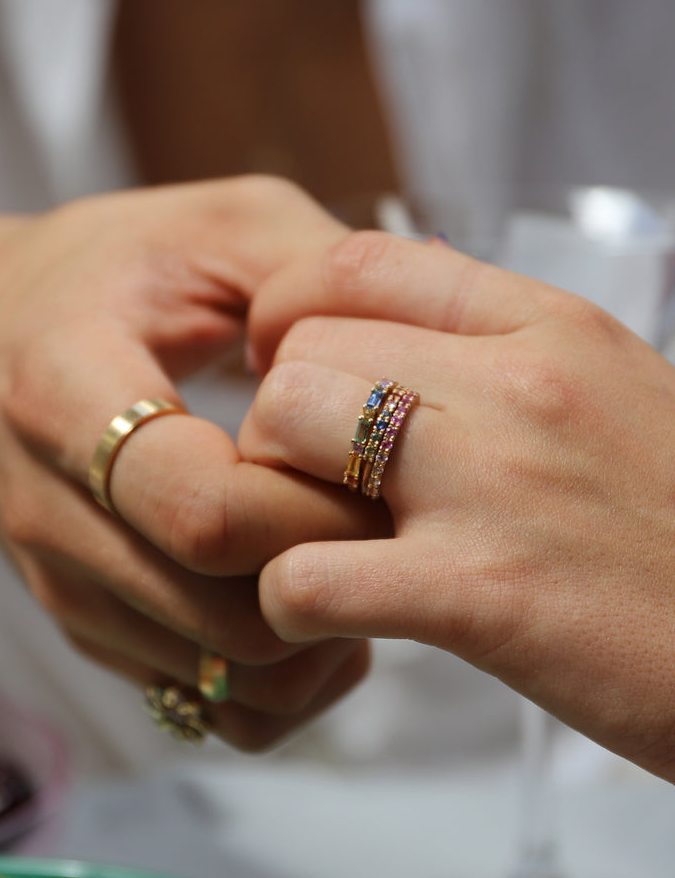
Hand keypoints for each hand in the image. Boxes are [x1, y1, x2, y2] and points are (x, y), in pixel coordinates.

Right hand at [0, 177, 387, 748]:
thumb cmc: (94, 276)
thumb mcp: (207, 225)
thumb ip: (316, 269)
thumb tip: (409, 358)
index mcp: (62, 396)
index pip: (203, 511)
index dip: (313, 506)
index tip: (362, 460)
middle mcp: (51, 515)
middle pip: (225, 615)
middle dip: (336, 576)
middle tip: (382, 511)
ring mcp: (65, 587)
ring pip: (225, 680)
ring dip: (319, 636)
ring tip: (351, 553)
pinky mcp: (87, 629)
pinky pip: (206, 706)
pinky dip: (281, 676)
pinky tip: (303, 595)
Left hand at [239, 229, 674, 777]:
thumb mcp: (611, 386)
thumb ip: (501, 346)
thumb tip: (395, 310)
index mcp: (547, 326)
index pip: (355, 262)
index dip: (288, 309)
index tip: (288, 363)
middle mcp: (513, 387)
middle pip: (303, 350)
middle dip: (275, 413)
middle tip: (299, 471)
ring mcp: (490, 487)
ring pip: (283, 427)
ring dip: (265, 490)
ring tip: (305, 533)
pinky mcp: (476, 598)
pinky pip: (304, 577)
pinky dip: (285, 601)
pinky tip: (318, 614)